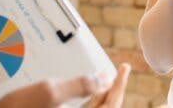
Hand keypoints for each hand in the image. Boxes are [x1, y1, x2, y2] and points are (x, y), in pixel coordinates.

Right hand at [0, 63, 130, 107]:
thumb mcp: (50, 91)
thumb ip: (81, 85)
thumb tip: (105, 77)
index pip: (109, 105)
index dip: (119, 85)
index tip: (123, 69)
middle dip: (113, 91)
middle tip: (118, 73)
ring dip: (102, 97)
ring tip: (105, 80)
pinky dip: (90, 102)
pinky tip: (87, 92)